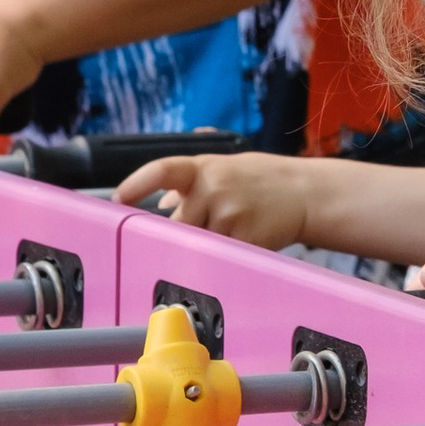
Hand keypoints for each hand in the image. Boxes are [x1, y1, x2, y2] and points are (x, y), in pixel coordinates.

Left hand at [115, 154, 313, 248]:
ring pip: (196, 245)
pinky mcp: (243, 239)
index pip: (161, 170)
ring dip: (205, 247)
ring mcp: (228, 214)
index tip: (118, 199)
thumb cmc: (264, 180)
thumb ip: (190, 184)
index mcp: (203, 168)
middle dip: (180, 234)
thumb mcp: (225, 169)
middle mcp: (213, 188)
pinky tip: (240, 243)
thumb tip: (160, 205)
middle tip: (195, 233)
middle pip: (175, 225)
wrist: (306, 193)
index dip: (135, 184)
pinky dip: (223, 257)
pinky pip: (219, 257)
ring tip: (230, 232)